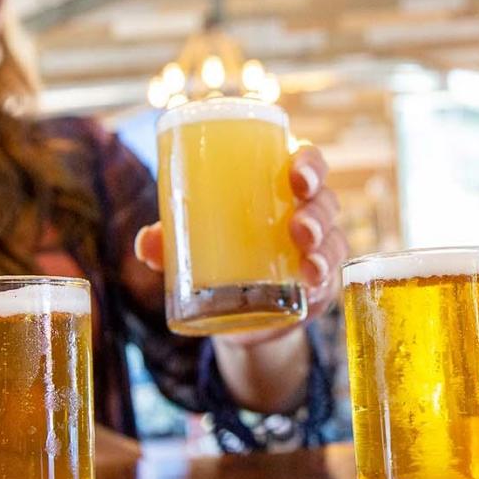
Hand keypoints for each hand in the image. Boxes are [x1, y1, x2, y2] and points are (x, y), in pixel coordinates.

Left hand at [133, 143, 348, 347]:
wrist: (236, 314)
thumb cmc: (218, 256)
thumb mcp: (192, 245)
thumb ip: (169, 241)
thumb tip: (144, 244)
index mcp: (279, 189)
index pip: (306, 164)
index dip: (309, 163)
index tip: (296, 174)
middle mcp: (306, 214)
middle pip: (325, 200)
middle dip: (317, 210)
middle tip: (298, 227)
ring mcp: (316, 251)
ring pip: (333, 238)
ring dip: (323, 245)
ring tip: (306, 258)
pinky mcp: (318, 286)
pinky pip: (331, 277)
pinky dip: (324, 278)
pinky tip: (312, 281)